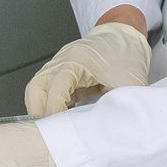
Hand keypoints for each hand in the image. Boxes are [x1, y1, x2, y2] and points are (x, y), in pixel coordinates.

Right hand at [24, 18, 151, 117]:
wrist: (128, 35)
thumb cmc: (128, 53)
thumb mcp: (130, 84)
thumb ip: (119, 106)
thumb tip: (111, 129)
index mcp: (78, 59)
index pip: (55, 89)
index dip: (55, 111)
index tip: (60, 129)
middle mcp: (64, 60)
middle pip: (36, 88)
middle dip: (39, 112)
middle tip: (51, 131)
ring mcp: (60, 64)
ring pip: (38, 89)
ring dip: (43, 108)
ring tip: (57, 126)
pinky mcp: (63, 71)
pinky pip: (48, 90)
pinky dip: (51, 104)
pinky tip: (64, 116)